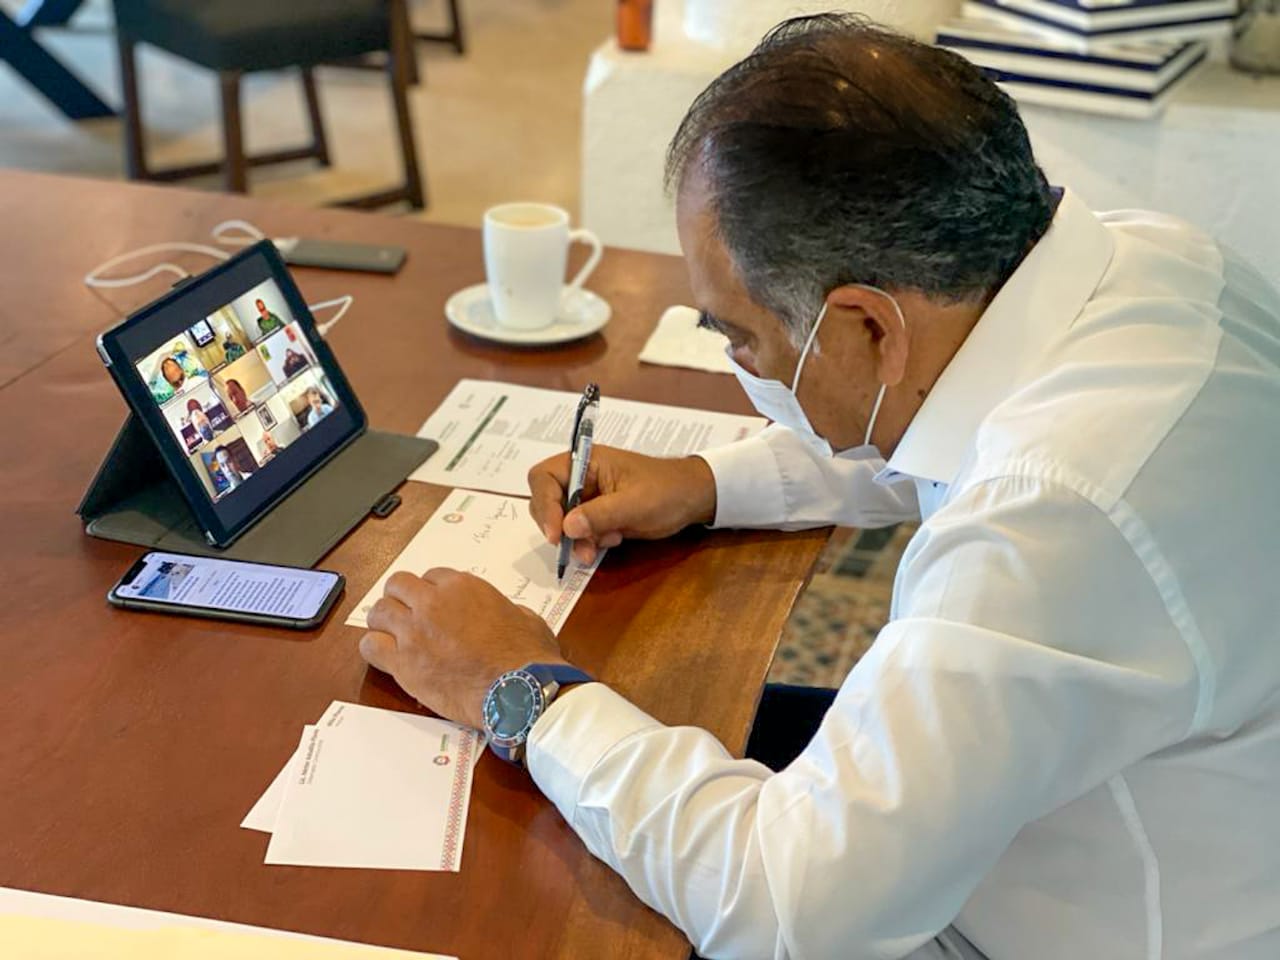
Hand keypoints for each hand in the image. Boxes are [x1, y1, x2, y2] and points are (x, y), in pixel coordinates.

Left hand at [358, 569, 568, 729]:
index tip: (435, 607)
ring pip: (378, 612)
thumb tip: (504, 615)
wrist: (519, 691)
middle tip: (408, 617)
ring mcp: (414, 632)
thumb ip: (504, 608)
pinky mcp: (403, 663)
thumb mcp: (524, 617)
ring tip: (393, 636)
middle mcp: (433, 603)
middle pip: (398, 586)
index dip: (431, 592)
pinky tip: (386, 657)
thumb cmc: (528, 657)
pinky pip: (370, 646)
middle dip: (401, 599)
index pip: (431, 576)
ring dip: (384, 622)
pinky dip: (375, 649)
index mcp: (462, 587)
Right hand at [527, 446, 716, 564]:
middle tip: (576, 546)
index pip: (544, 477)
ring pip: (561, 522)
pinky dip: (589, 543)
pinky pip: (579, 532)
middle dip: (558, 526)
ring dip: (575, 540)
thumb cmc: (667, 490)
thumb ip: (600, 514)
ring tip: (599, 548)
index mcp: (586, 461)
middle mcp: (580, 477)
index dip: (544, 505)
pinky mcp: (597, 516)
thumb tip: (566, 527)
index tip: (556, 533)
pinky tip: (613, 539)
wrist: (693, 499)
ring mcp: (588, 497)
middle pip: (546, 501)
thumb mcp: (635, 503)